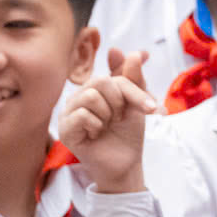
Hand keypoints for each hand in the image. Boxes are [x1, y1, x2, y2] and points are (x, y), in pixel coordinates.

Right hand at [57, 48, 156, 193]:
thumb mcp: (137, 104)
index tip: (152, 107)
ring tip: (106, 126)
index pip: (114, 75)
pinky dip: (97, 125)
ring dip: (107, 115)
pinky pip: (82, 115)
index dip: (135, 91)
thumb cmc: (127, 133)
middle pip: (101, 81)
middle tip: (119, 119)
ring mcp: (68, 112)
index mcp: (94, 88)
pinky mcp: (64, 129)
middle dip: (119, 102)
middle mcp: (78, 97)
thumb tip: (137, 53)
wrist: (125, 164)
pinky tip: (96, 135)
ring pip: (90, 96)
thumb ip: (134, 78)